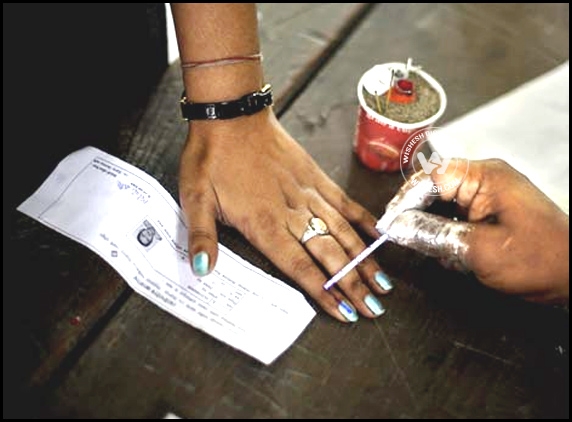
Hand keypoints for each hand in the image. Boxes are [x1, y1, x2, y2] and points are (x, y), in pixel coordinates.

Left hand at [178, 108, 392, 321]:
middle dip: (353, 285)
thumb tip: (203, 270)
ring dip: (364, 260)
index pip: (300, 266)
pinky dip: (362, 220)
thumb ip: (202, 237)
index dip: (324, 292)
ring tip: (383, 283)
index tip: (345, 312)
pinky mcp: (315, 177)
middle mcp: (292, 212)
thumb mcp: (194, 197)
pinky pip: (343, 202)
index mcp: (263, 223)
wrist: (231, 114)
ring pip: (343, 233)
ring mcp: (307, 194)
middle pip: (329, 255)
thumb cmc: (211, 157)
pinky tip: (378, 236)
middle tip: (374, 309)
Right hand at [386, 159, 568, 303]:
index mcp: (484, 176)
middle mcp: (484, 180)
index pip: (429, 178)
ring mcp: (488, 196)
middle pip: (432, 190)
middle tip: (402, 238)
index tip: (389, 224)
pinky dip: (446, 234)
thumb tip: (397, 228)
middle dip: (417, 215)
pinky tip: (450, 253)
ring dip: (432, 227)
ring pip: (441, 205)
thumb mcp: (478, 250)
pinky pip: (455, 217)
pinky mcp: (489, 212)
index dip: (404, 200)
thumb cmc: (542, 259)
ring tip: (432, 248)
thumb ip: (432, 234)